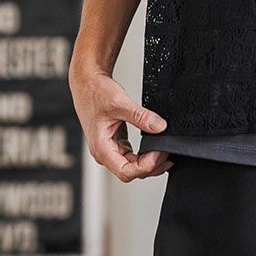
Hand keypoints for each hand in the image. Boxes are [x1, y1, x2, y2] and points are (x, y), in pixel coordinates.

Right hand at [69, 58, 171, 182]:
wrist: (88, 83)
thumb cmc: (95, 92)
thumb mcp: (119, 103)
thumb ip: (140, 116)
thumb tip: (159, 127)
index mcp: (101, 148)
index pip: (125, 172)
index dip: (145, 167)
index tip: (159, 153)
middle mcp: (105, 153)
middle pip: (131, 172)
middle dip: (151, 165)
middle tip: (166, 151)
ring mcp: (111, 149)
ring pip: (133, 166)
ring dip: (150, 162)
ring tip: (165, 151)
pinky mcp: (116, 143)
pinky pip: (133, 157)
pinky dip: (146, 156)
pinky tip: (157, 149)